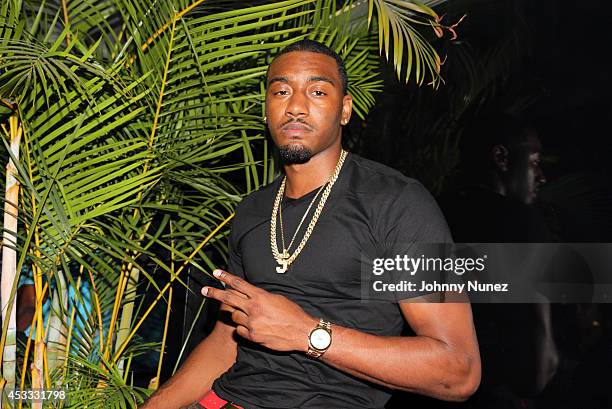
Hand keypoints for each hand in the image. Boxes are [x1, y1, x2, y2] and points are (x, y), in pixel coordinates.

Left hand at [202, 269, 316, 351]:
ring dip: (239, 315)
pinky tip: (256, 328)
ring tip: (254, 317)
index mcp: (260, 296)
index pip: (239, 284)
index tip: (215, 272)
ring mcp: (252, 323)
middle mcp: (253, 308)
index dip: (226, 277)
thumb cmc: (292, 313)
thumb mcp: (277, 299)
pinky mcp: (253, 336)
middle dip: (215, 293)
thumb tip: (250, 295)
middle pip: (228, 298)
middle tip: (204, 290)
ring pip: (235, 316)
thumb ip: (261, 297)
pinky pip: (240, 330)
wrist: (302, 332)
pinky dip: (245, 329)